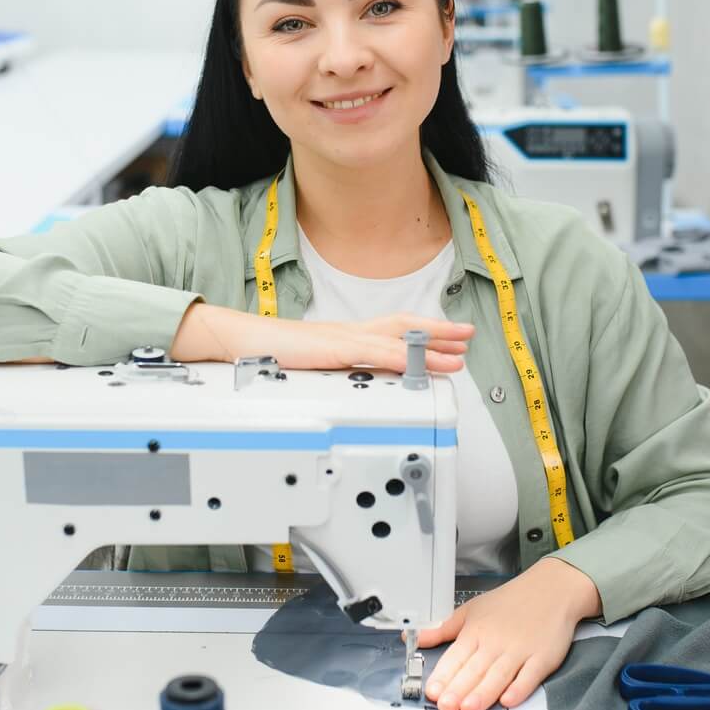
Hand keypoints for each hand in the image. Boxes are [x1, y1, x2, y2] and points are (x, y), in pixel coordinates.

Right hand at [171, 303, 473, 373]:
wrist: (241, 343)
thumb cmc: (270, 356)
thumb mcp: (312, 366)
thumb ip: (335, 371)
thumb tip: (356, 383)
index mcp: (345, 336)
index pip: (393, 329)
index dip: (424, 331)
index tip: (451, 336)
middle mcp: (349, 332)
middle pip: (403, 326)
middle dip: (438, 332)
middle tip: (468, 336)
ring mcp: (343, 339)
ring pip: (396, 339)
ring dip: (429, 348)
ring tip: (456, 355)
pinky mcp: (333, 349)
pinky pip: (374, 352)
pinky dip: (400, 357)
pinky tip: (418, 363)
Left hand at [418, 557, 601, 709]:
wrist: (551, 589)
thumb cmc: (510, 602)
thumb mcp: (471, 610)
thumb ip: (443, 628)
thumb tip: (415, 638)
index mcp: (476, 631)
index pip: (456, 657)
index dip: (443, 675)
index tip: (432, 690)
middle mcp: (496, 642)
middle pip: (475, 669)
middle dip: (458, 689)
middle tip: (445, 706)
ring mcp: (520, 651)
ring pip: (498, 675)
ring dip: (483, 693)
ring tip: (468, 708)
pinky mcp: (542, 658)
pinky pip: (530, 676)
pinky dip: (520, 688)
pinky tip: (508, 699)